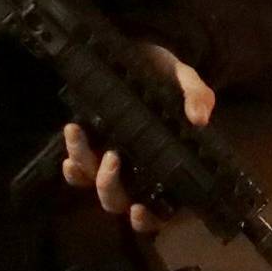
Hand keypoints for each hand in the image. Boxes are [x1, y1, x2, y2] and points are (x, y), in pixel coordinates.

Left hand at [61, 43, 214, 235]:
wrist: (142, 52)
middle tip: (112, 157)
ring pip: (94, 185)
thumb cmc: (166, 75)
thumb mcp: (185, 80)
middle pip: (119, 202)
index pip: (159, 209)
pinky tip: (71, 144)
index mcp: (164, 166)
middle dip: (110, 187)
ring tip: (80, 135)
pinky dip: (71, 166)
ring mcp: (111, 163)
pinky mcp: (91, 149)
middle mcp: (136, 172)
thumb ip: (197, 96)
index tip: (140, 209)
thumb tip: (200, 119)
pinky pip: (78, 172)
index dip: (148, 219)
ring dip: (85, 168)